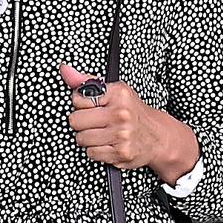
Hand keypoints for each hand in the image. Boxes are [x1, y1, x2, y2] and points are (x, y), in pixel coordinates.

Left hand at [59, 64, 197, 181]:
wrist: (157, 137)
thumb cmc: (132, 112)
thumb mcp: (114, 91)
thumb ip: (86, 81)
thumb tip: (65, 69)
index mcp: (117, 95)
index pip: (78, 98)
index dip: (81, 104)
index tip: (91, 106)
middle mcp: (121, 114)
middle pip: (75, 121)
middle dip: (81, 122)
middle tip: (95, 122)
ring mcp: (122, 135)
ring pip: (81, 139)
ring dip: (88, 138)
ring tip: (102, 133)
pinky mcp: (121, 153)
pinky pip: (91, 153)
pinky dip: (96, 151)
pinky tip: (108, 144)